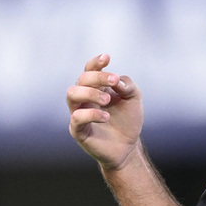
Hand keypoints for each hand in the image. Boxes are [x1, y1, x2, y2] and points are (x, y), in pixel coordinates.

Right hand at [67, 54, 142, 169]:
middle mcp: (84, 98)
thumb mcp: (133, 99)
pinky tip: (106, 117)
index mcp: (96, 88)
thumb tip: (116, 80)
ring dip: (90, 92)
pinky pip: (77, 118)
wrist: (128, 147)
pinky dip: (92, 114)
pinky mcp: (78, 130)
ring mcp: (79, 113)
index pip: (89, 70)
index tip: (107, 58)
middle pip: (81, 79)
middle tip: (114, 81)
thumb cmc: (128, 121)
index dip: (95, 63)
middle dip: (97, 77)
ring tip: (107, 100)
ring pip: (71, 94)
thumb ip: (127, 86)